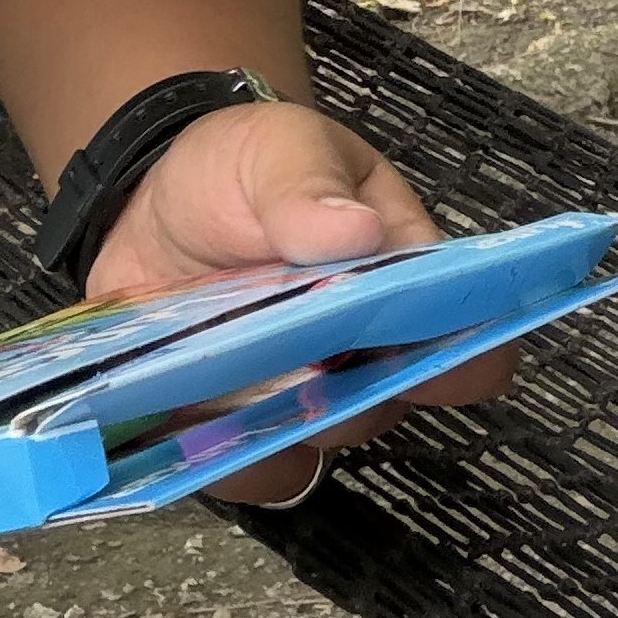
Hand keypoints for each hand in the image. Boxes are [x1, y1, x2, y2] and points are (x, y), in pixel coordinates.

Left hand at [84, 98, 511, 498]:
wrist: (154, 199)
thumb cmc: (244, 167)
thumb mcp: (280, 148)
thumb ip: (310, 185)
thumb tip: (357, 232)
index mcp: (400, 278)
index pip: (462, 333)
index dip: (460, 358)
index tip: (418, 359)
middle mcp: (360, 350)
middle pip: (385, 401)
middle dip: (346, 393)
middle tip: (299, 359)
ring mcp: (296, 393)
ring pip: (316, 444)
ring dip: (281, 429)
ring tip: (231, 387)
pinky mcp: (231, 423)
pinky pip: (246, 469)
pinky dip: (222, 458)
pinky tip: (189, 419)